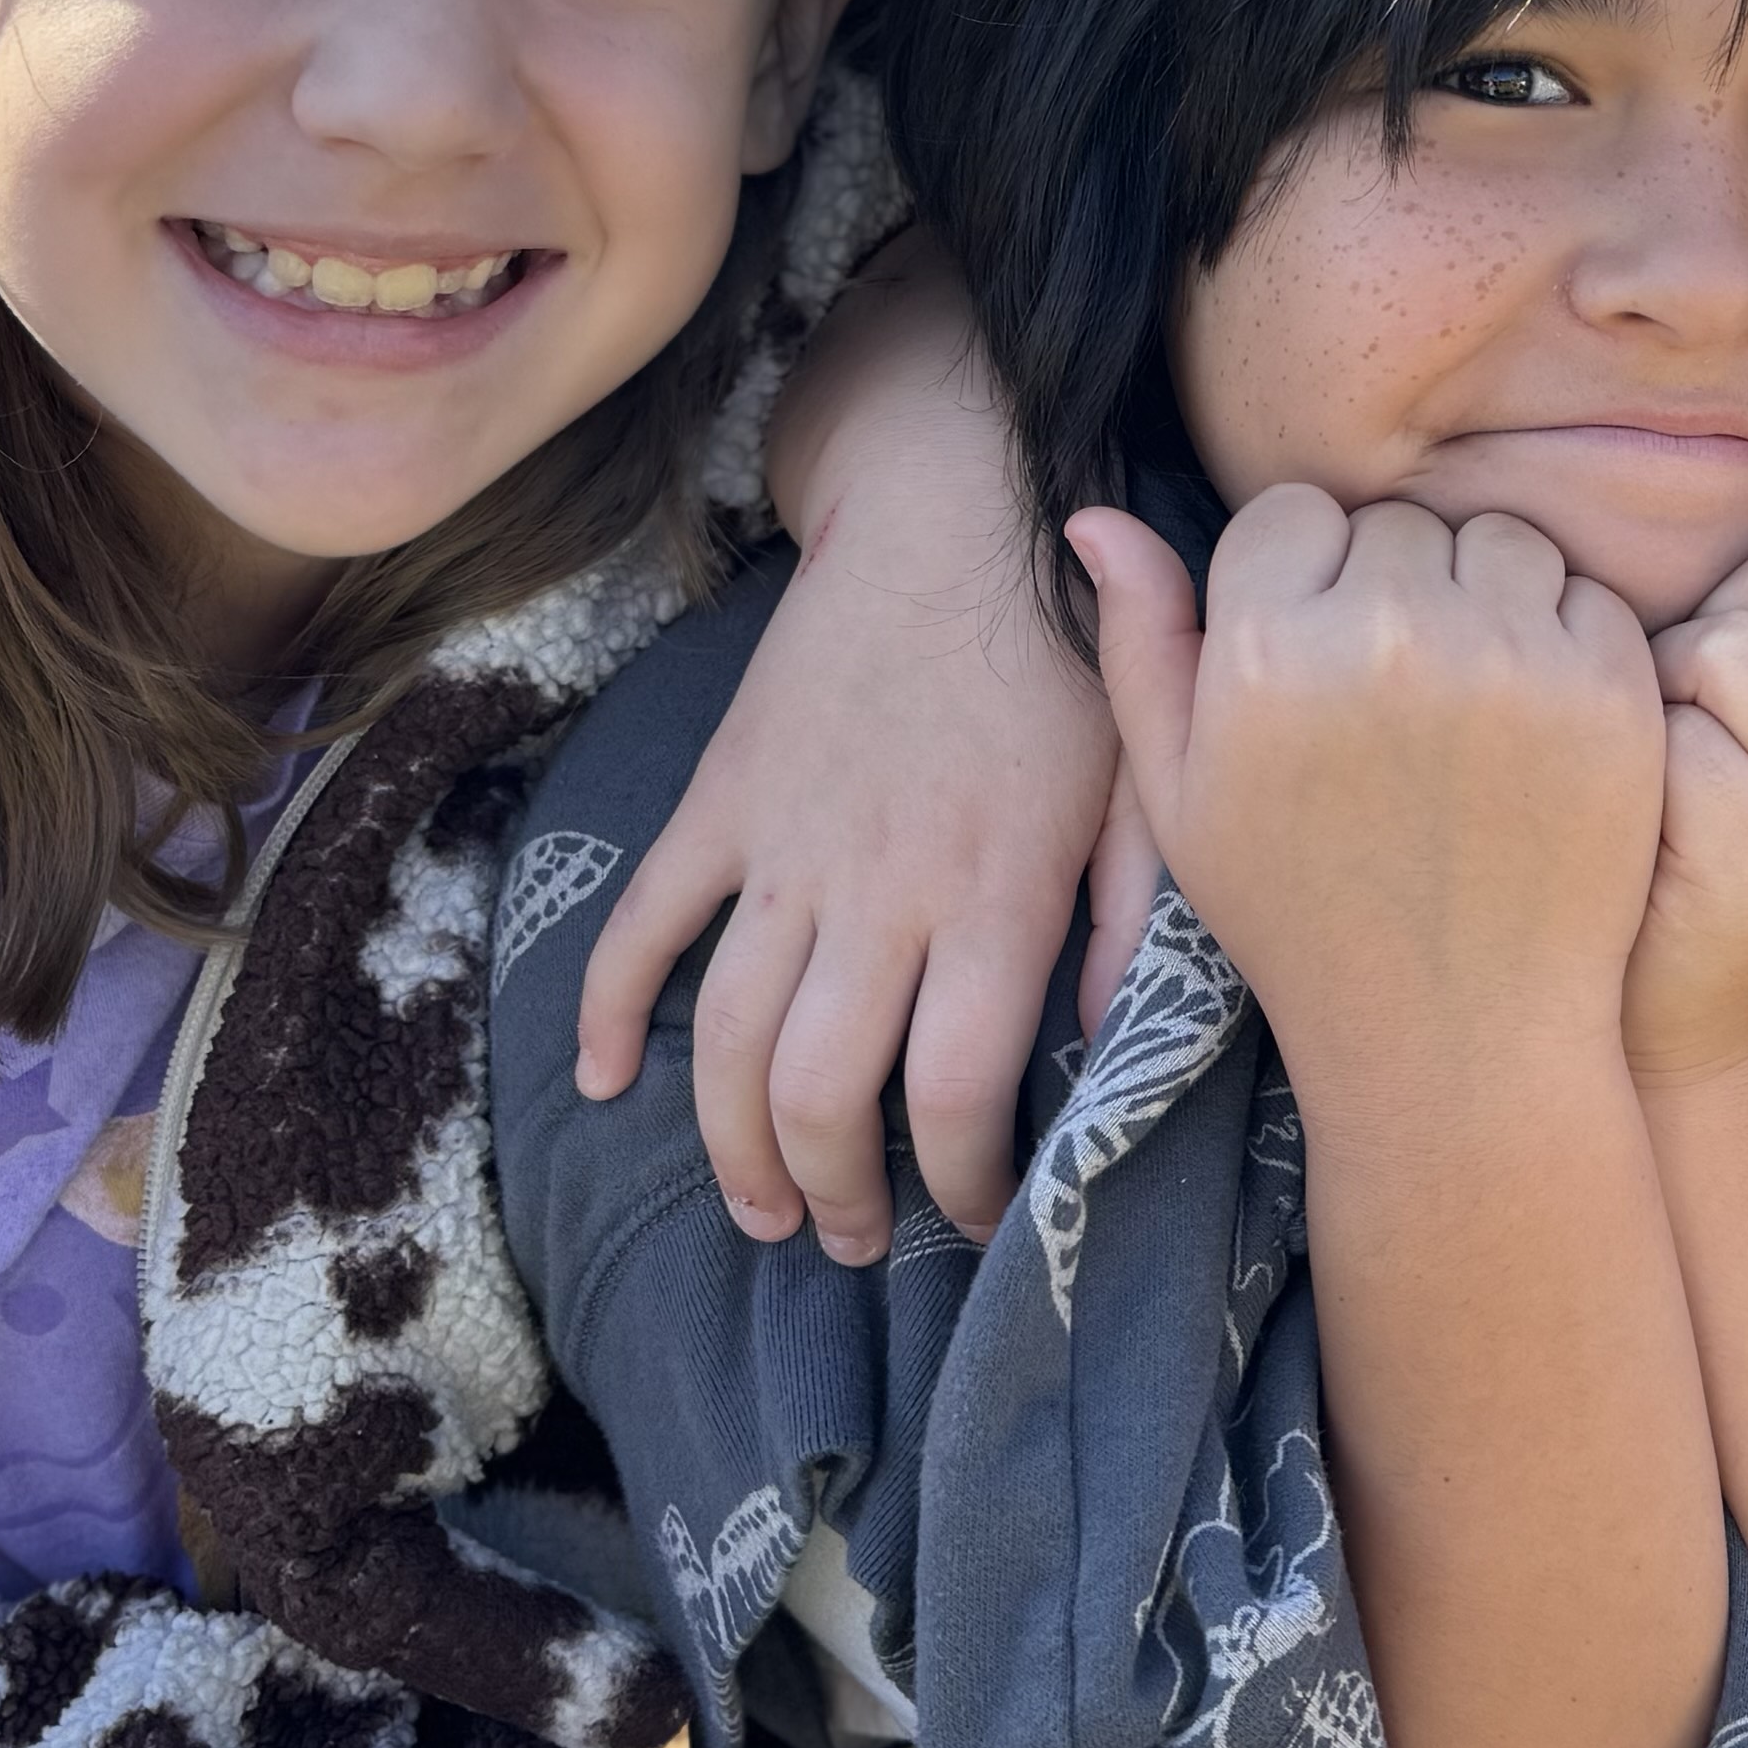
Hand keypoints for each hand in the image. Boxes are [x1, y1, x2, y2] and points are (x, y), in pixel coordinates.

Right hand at [576, 236, 1108, 1256]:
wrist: (956, 511)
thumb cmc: (1070, 653)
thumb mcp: (1146, 783)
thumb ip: (1135, 921)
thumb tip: (1108, 1049)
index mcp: (994, 894)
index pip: (957, 1093)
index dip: (961, 1182)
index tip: (975, 1216)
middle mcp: (879, 891)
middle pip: (823, 1096)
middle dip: (833, 1194)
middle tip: (849, 1236)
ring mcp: (783, 852)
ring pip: (727, 1043)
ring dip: (734, 1145)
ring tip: (764, 1207)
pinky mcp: (719, 804)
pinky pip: (639, 927)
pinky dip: (606, 1012)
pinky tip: (600, 1083)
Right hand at [1067, 489, 1663, 1080]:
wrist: (1457, 1032)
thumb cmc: (1299, 916)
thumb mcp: (1178, 798)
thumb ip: (1141, 644)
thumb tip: (1093, 515)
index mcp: (1270, 648)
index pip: (1292, 515)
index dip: (1301, 582)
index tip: (1315, 660)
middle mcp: (1390, 632)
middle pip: (1398, 525)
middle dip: (1393, 588)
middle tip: (1394, 700)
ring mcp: (1511, 656)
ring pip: (1499, 541)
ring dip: (1485, 600)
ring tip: (1465, 706)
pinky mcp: (1609, 689)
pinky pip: (1586, 595)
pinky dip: (1567, 641)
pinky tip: (1534, 729)